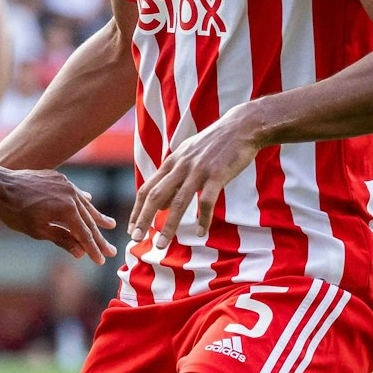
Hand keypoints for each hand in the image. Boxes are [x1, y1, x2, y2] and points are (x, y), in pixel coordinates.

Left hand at [0, 169, 116, 264]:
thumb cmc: (14, 212)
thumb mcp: (38, 230)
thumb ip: (62, 239)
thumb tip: (80, 252)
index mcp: (68, 210)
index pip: (85, 234)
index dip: (93, 249)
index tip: (102, 260)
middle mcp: (71, 195)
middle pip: (88, 221)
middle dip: (99, 237)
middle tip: (112, 250)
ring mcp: (65, 184)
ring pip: (84, 204)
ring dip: (96, 216)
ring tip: (109, 224)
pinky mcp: (58, 178)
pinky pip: (74, 192)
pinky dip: (82, 200)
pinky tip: (90, 201)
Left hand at [129, 103, 265, 248]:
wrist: (242, 127)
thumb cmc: (214, 145)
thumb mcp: (188, 156)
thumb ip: (173, 178)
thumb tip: (163, 205)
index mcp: (171, 163)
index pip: (147, 189)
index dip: (137, 209)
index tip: (131, 227)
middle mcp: (180, 166)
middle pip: (156, 196)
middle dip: (143, 218)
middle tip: (134, 238)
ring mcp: (198, 170)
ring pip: (179, 202)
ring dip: (168, 226)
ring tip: (161, 245)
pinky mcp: (218, 175)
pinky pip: (207, 202)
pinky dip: (202, 219)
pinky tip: (201, 233)